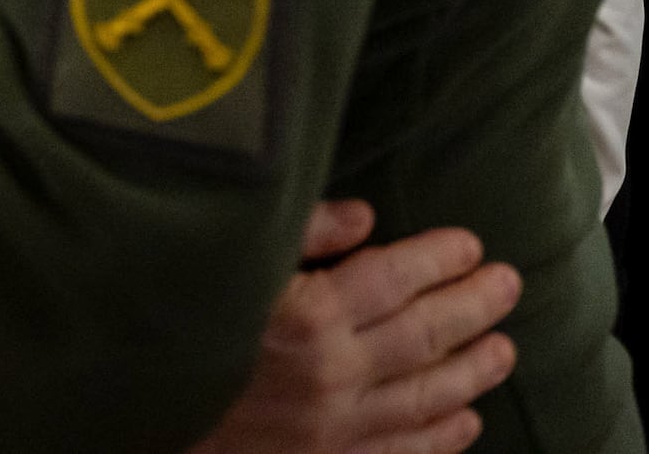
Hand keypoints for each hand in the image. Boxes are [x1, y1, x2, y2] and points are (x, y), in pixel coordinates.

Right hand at [192, 200, 520, 453]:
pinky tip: (465, 420)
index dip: (440, 259)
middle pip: (423, 335)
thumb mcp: (225, 260)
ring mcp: (332, 425)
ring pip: (424, 396)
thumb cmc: (178, 321)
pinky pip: (399, 451)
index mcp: (305, 313)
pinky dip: (439, 437)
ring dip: (471, 371)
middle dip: (473, 307)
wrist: (138, 413)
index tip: (472, 245)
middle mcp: (330, 371)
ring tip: (504, 349)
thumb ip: (296, 233)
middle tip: (510, 284)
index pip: (394, 278)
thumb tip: (366, 217)